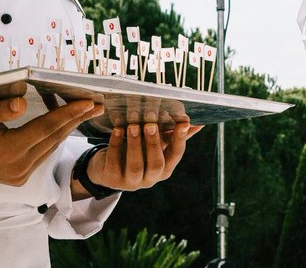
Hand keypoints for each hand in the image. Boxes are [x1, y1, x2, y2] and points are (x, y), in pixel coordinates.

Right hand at [0, 84, 102, 188]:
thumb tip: (22, 101)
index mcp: (8, 152)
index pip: (45, 128)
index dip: (68, 113)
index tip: (87, 102)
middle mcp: (18, 167)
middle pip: (54, 138)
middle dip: (77, 119)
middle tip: (98, 104)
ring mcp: (20, 175)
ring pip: (51, 146)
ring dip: (68, 127)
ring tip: (86, 109)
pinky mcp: (21, 177)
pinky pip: (43, 152)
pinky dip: (54, 135)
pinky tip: (62, 121)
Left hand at [80, 121, 202, 195]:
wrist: (107, 167)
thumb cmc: (137, 152)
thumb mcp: (155, 144)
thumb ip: (173, 135)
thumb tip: (197, 123)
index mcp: (165, 169)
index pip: (176, 155)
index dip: (180, 139)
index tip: (182, 123)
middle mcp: (150, 179)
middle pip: (156, 164)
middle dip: (153, 143)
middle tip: (150, 124)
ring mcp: (130, 182)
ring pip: (135, 166)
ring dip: (135, 144)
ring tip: (133, 125)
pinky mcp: (112, 179)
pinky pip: (114, 163)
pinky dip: (115, 145)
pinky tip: (117, 130)